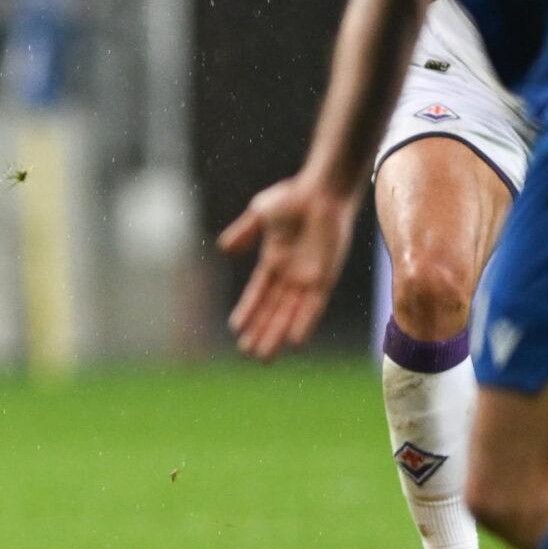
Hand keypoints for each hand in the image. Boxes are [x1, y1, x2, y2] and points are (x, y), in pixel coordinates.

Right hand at [218, 171, 360, 360]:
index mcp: (274, 260)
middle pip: (273, 309)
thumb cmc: (292, 197)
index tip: (235, 329)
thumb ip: (244, 232)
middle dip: (260, 331)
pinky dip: (304, 324)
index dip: (247, 311)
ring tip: (264, 357)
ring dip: (277, 334)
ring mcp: (308, 277)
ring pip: (290, 314)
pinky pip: (312, 307)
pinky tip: (294, 342)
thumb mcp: (260, 213)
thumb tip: (222, 249)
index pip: (258, 292)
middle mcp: (291, 274)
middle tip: (247, 354)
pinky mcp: (325, 278)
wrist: (322, 192)